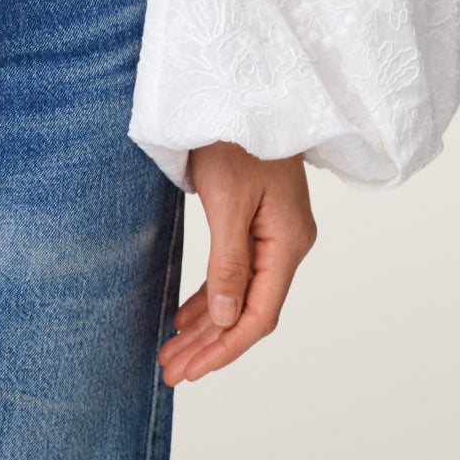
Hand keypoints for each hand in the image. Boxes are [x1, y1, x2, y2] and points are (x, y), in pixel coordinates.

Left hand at [158, 142, 316, 385]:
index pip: (258, 314)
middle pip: (247, 310)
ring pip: (239, 294)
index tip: (192, 371)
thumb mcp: (227, 201)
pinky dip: (211, 296)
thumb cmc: (234, 137)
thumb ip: (229, 263)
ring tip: (174, 351)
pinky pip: (236, 272)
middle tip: (172, 370)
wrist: (240, 89)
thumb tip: (226, 319)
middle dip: (210, 344)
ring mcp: (274, 233)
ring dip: (207, 324)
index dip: (225, 347)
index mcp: (287, 243)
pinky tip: (188, 315)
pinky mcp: (257, 221)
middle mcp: (286, 244)